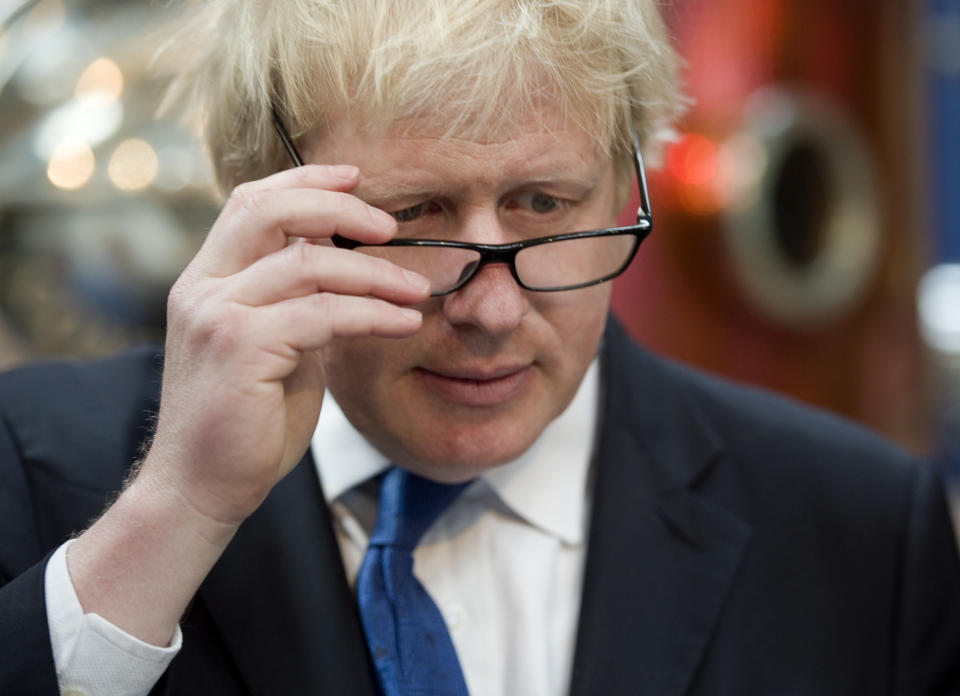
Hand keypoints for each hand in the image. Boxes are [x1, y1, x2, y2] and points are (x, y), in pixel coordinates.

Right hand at [141, 164, 429, 526]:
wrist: (201, 488)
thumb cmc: (244, 423)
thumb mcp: (274, 349)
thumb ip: (298, 305)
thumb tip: (347, 270)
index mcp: (207, 281)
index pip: (249, 203)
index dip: (303, 180)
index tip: (354, 176)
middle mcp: (202, 288)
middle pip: (268, 209)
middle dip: (336, 206)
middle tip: (389, 226)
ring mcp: (215, 315)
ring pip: (308, 264)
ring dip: (375, 273)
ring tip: (419, 289)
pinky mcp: (239, 348)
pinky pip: (323, 314)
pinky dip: (374, 313)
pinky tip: (404, 322)